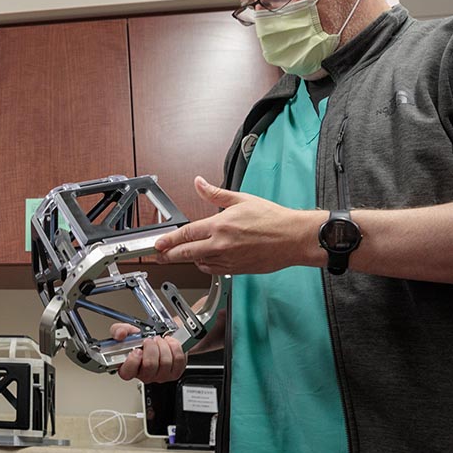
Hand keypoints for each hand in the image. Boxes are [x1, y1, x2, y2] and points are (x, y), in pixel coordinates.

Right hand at [111, 324, 186, 383]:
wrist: (162, 337)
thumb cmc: (144, 338)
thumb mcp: (128, 332)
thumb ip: (119, 330)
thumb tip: (120, 334)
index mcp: (129, 367)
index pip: (127, 373)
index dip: (132, 361)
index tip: (137, 350)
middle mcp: (144, 374)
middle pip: (149, 365)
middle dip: (151, 347)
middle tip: (150, 340)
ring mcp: (160, 376)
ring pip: (165, 362)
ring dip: (163, 345)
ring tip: (160, 340)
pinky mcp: (174, 373)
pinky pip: (177, 360)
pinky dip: (174, 347)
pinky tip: (169, 344)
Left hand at [152, 176, 321, 274]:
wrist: (294, 238)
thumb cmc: (273, 219)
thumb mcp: (241, 199)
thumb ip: (215, 193)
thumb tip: (199, 183)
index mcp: (220, 225)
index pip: (187, 234)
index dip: (169, 240)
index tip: (158, 244)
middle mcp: (222, 244)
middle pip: (187, 253)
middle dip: (169, 255)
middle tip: (159, 256)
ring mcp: (229, 259)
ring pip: (199, 262)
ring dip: (187, 260)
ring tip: (178, 256)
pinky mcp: (237, 269)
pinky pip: (213, 270)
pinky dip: (204, 265)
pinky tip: (202, 261)